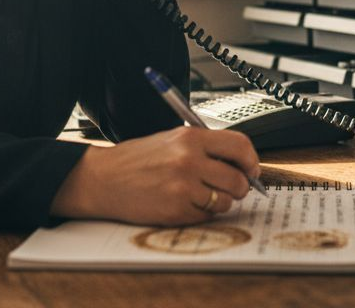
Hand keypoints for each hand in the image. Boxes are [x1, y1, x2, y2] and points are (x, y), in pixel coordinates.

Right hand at [51, 127, 260, 225]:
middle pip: (238, 179)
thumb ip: (205, 148)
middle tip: (229, 188)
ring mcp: (183, 187)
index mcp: (190, 138)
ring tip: (201, 195)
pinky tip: (184, 203)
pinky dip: (202, 214)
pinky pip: (206, 217)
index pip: (240, 146)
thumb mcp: (171, 140)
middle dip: (239, 187)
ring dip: (220, 202)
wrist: (102, 179)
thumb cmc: (136, 160)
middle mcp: (189, 161)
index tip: (251, 169)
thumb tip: (241, 164)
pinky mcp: (175, 211)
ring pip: (225, 202)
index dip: (251, 161)